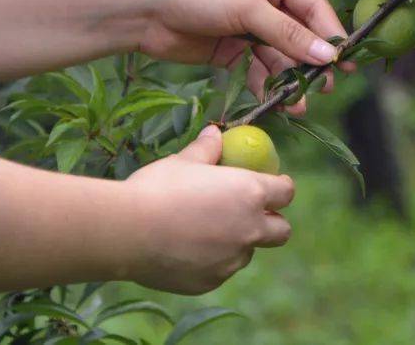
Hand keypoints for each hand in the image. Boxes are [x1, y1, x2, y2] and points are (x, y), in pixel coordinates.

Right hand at [123, 126, 293, 294]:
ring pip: (247, 252)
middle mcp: (250, 229)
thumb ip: (206, 149)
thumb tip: (215, 133)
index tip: (272, 184)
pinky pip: (221, 270)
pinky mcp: (211, 282)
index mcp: (250, 193)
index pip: (285, 192)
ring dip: (238, 242)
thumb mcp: (183, 161)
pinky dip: (213, 260)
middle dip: (272, 222)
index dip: (281, 187)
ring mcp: (231, 260)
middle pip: (281, 231)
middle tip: (249, 213)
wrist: (129, 232)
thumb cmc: (159, 188)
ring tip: (207, 231)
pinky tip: (186, 249)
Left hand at [133, 0, 353, 113]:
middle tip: (324, 87)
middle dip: (310, 61)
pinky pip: (256, 68)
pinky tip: (275, 102)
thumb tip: (328, 55)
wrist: (143, 9)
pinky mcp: (229, 49)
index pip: (312, 4)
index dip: (329, 33)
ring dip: (289, 79)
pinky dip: (266, 85)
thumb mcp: (248, 8)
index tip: (345, 60)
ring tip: (299, 104)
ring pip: (278, 55)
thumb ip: (288, 34)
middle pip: (298, 32)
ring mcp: (246, 24)